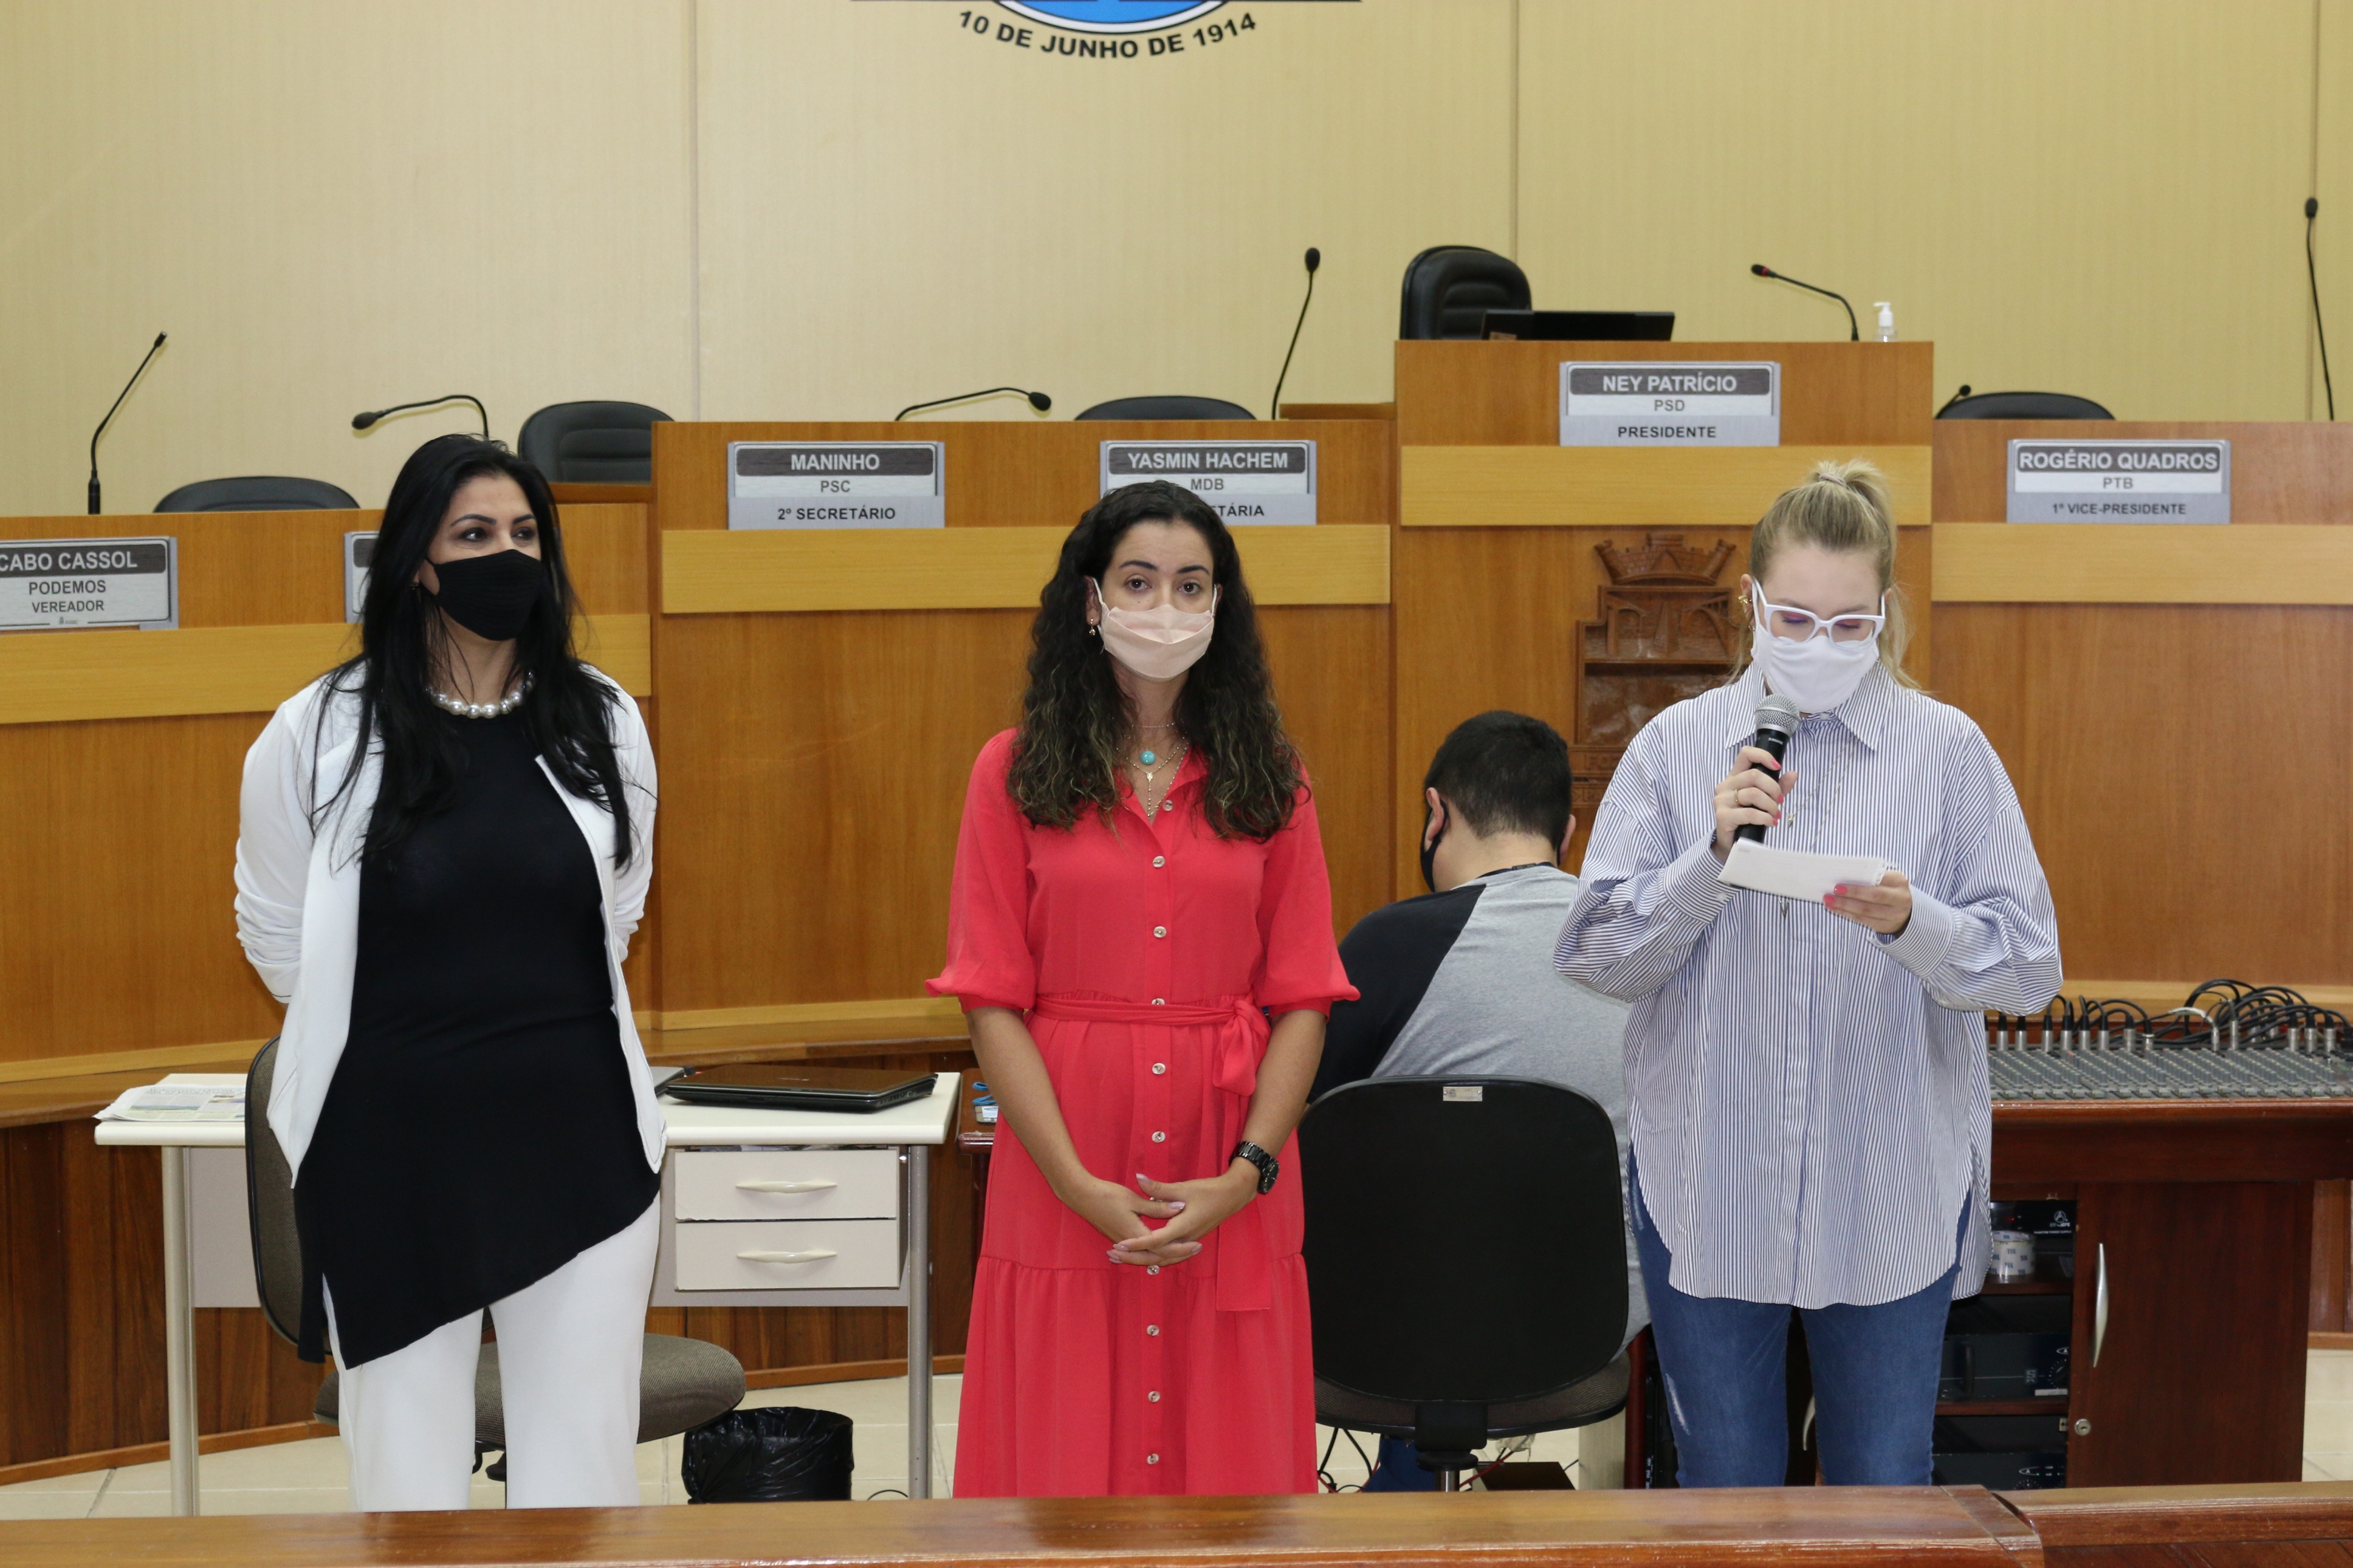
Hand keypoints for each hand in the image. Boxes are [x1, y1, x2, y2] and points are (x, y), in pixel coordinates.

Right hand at [1055, 1172, 1185, 1249]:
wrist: (1081, 1196)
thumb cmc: (1106, 1195)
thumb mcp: (1134, 1199)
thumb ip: (1157, 1206)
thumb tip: (1180, 1208)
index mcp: (1136, 1234)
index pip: (1164, 1248)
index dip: (1182, 1248)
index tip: (1197, 1243)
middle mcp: (1130, 1243)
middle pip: (1157, 1257)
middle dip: (1178, 1254)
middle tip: (1196, 1249)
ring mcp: (1122, 1241)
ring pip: (1148, 1256)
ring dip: (1166, 1254)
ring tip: (1183, 1250)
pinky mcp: (1118, 1237)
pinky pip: (1140, 1251)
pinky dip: (1152, 1252)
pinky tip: (1159, 1247)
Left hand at [1106, 1165, 1258, 1267]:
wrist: (1232, 1197)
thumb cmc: (1209, 1191)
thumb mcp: (1182, 1188)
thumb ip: (1158, 1188)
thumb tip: (1138, 1178)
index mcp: (1183, 1228)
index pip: (1154, 1241)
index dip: (1135, 1244)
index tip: (1119, 1245)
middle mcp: (1185, 1239)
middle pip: (1156, 1256)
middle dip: (1134, 1257)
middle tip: (1113, 1255)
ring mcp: (1188, 1242)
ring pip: (1163, 1259)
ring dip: (1142, 1259)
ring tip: (1122, 1258)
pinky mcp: (1189, 1240)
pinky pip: (1170, 1256)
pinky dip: (1155, 1257)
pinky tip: (1143, 1255)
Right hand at [1714, 746, 1797, 855]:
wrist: (1733, 844)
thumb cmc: (1748, 820)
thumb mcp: (1765, 800)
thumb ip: (1778, 787)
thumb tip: (1793, 774)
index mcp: (1735, 778)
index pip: (1745, 754)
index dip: (1763, 756)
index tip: (1777, 767)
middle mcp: (1725, 786)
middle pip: (1753, 775)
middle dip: (1773, 788)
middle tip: (1779, 801)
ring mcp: (1722, 801)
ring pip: (1753, 794)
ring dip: (1771, 806)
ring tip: (1775, 815)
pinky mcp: (1723, 816)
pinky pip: (1749, 813)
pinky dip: (1765, 818)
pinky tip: (1770, 822)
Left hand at [1828, 867, 1912, 934]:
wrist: (1907, 910)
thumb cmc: (1890, 889)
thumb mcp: (1887, 880)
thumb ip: (1871, 877)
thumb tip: (1844, 876)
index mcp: (1899, 882)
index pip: (1878, 882)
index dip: (1858, 885)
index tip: (1838, 885)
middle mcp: (1900, 899)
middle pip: (1873, 898)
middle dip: (1850, 895)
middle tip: (1831, 893)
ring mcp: (1894, 915)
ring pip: (1866, 911)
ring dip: (1844, 906)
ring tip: (1828, 901)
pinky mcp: (1885, 926)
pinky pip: (1863, 920)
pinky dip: (1847, 914)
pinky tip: (1836, 909)